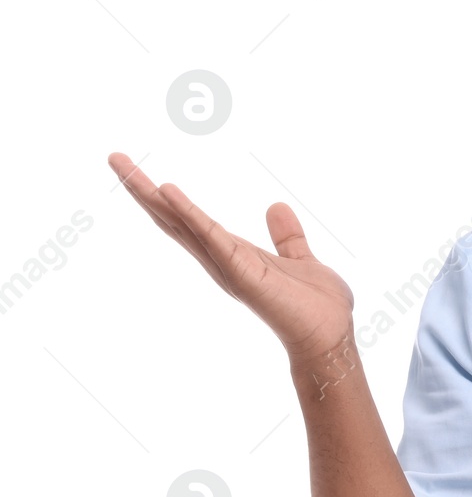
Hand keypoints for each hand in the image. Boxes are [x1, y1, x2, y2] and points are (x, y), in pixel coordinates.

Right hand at [107, 152, 354, 363]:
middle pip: (173, 220)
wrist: (331, 338)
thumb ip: (286, 236)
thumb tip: (275, 206)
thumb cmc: (317, 307)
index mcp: (233, 254)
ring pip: (182, 224)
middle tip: (114, 157)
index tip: (138, 170)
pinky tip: (169, 192)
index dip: (165, 197)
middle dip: (143, 190)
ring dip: (152, 195)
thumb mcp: (300, 259)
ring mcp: (228, 267)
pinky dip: (190, 214)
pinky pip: (212, 238)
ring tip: (123, 165)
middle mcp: (222, 260)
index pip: (190, 221)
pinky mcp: (242, 273)